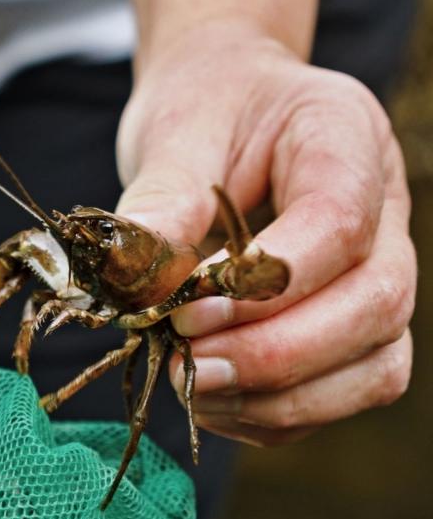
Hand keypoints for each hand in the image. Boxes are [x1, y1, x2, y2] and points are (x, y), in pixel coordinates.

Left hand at [116, 20, 414, 445]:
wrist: (227, 106)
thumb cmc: (206, 107)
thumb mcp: (176, 130)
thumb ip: (163, 200)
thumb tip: (133, 284)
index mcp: (345, 139)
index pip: (338, 223)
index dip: (266, 285)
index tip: (185, 312)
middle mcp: (384, 213)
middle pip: (377, 305)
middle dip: (278, 354)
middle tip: (188, 365)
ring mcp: (375, 275)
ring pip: (374, 366)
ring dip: (281, 397)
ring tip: (193, 385)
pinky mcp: (348, 325)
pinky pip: (337, 393)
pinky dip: (274, 412)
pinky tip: (209, 395)